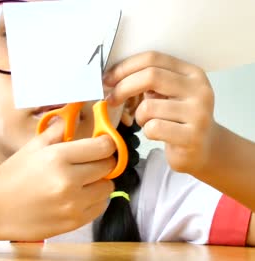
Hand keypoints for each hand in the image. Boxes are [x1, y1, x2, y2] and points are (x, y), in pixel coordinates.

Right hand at [0, 121, 115, 240]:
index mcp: (57, 157)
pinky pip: (99, 207)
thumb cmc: (11, 176)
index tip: (102, 144)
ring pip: (107, 188)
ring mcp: (72, 204)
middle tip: (91, 161)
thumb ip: (56, 131)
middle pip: (108, 166)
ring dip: (99, 182)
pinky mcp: (73, 222)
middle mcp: (68, 181)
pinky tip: (78, 196)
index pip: (103, 146)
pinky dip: (94, 200)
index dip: (106, 143)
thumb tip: (72, 117)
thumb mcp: (31, 147)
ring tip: (82, 181)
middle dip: (103, 161)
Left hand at [105, 51, 216, 174]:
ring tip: (149, 122)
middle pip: (151, 76)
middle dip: (123, 87)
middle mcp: (199, 89)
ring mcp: (198, 113)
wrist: (204, 149)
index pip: (153, 58)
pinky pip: (154, 128)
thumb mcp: (166, 94)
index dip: (125, 67)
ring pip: (149, 107)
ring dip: (139, 116)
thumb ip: (147, 80)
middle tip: (111, 99)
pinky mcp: (192, 136)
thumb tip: (111, 76)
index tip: (108, 79)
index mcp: (191, 73)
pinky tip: (157, 134)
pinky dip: (148, 132)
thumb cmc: (176, 119)